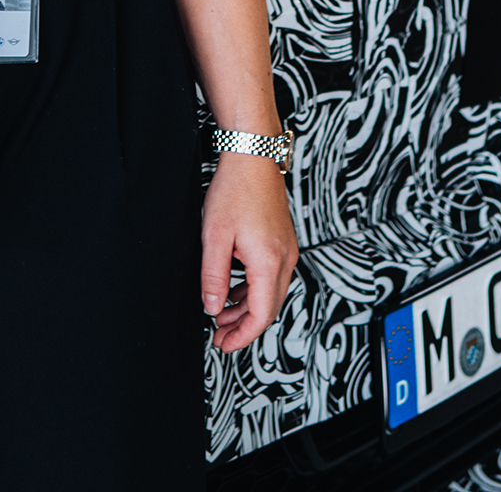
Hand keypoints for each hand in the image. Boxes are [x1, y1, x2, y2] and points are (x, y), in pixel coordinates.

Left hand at [201, 155, 297, 351]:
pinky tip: (236, 289)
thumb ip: (214, 277)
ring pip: (271, 293)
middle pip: (268, 309)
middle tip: (220, 336)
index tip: (224, 345)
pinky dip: (254, 289)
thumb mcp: (215, 236)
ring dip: (247, 308)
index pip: (260, 316)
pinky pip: (273, 277)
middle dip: (243, 327)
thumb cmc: (235, 188)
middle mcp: (285, 259)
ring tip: (222, 314)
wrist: (253, 155)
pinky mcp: (283, 241)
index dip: (242, 336)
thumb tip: (212, 308)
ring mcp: (287, 250)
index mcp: (269, 263)